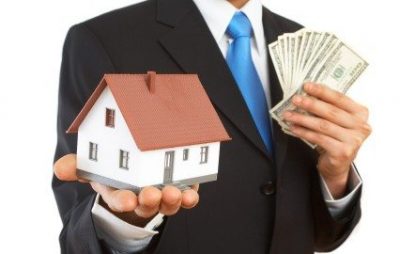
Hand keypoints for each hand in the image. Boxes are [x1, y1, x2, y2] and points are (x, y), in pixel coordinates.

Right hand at [54, 154, 199, 225]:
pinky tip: (192, 194)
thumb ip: (78, 167)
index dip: (122, 201)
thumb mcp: (95, 169)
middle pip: (145, 203)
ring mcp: (161, 195)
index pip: (119, 200)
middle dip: (148, 200)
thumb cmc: (115, 173)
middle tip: (151, 194)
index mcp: (120, 193)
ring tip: (173, 193)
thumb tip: (58, 168)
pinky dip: (189, 197)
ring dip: (171, 199)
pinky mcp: (179, 189)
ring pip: (167, 203)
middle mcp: (141, 198)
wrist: (138, 178)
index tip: (127, 201)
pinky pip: (185, 197)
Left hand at [282, 83, 370, 197]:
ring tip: (289, 114)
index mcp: (361, 113)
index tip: (306, 86)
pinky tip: (294, 127)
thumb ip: (328, 107)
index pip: (340, 98)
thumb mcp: (336, 121)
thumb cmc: (335, 138)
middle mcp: (361, 126)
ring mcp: (353, 140)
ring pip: (323, 125)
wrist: (337, 164)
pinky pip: (319, 138)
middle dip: (310, 104)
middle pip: (331, 112)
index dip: (322, 91)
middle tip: (295, 99)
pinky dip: (304, 132)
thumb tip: (306, 94)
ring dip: (303, 118)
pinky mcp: (342, 152)